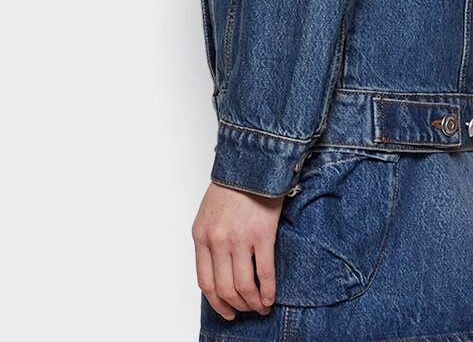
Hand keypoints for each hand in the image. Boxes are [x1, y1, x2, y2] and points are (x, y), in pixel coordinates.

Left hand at [192, 180, 284, 319]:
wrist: (252, 161)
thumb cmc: (233, 185)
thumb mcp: (210, 213)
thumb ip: (211, 241)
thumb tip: (220, 272)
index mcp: (201, 235)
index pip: (205, 282)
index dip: (216, 302)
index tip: (226, 310)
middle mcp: (217, 240)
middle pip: (224, 289)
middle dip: (237, 306)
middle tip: (247, 311)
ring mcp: (239, 238)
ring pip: (244, 287)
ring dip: (253, 302)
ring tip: (261, 306)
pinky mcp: (262, 234)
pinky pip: (264, 273)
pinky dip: (268, 290)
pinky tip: (271, 296)